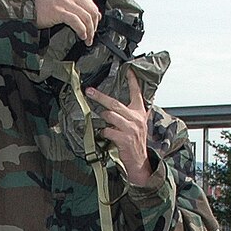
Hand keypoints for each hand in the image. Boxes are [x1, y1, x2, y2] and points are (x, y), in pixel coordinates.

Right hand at [34, 0, 99, 45]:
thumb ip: (76, 5)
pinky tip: (81, 36)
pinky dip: (81, 30)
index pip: (92, 5)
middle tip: (92, 36)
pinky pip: (76, 22)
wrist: (28, 6)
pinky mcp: (59, 11)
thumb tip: (89, 17)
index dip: (96, 19)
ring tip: (87, 39)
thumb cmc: (44, 5)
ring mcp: (65, 2)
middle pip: (91, 11)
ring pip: (86, 17)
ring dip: (89, 31)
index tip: (94, 27)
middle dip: (94, 26)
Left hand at [86, 67, 153, 184]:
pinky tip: (107, 135)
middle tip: (90, 91)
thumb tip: (115, 105)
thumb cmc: (135, 142)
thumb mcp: (138, 124)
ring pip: (110, 116)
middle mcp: (136, 118)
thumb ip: (131, 113)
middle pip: (115, 103)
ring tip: (103, 120)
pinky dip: (104, 132)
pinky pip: (107, 130)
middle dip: (100, 97)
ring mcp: (131, 128)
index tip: (128, 70)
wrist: (140, 161)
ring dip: (103, 118)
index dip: (132, 81)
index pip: (137, 93)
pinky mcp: (124, 138)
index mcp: (140, 112)